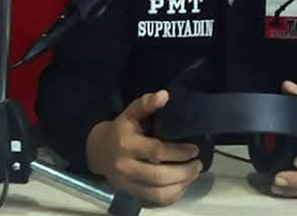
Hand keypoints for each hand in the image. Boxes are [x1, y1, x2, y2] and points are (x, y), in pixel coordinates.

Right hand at [86, 90, 202, 205]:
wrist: (98, 152)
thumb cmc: (120, 130)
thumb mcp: (130, 113)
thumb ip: (146, 104)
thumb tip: (165, 95)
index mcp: (127, 145)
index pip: (156, 152)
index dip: (178, 152)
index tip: (194, 149)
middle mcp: (126, 167)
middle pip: (159, 176)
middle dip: (184, 172)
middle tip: (198, 164)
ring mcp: (127, 184)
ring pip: (158, 193)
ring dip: (181, 185)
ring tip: (193, 174)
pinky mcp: (131, 194)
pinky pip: (155, 201)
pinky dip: (172, 196)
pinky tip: (182, 185)